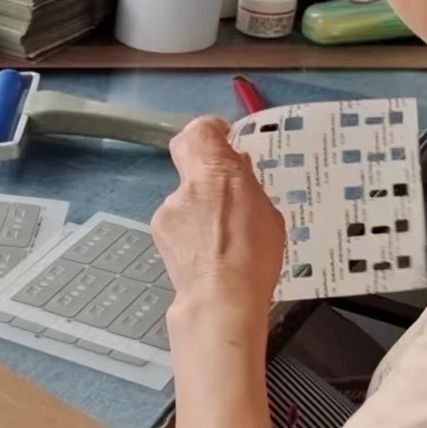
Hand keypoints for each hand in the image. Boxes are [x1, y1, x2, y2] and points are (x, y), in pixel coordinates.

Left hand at [151, 117, 284, 312]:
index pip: (202, 129)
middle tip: (223, 181)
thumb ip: (248, 185)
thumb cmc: (254, 259)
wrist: (221, 298)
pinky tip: (206, 248)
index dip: (212, 129)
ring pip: (184, 192)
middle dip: (203, 163)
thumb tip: (238, 167)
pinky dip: (189, 226)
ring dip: (199, 204)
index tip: (224, 137)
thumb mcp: (267, 214)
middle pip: (186, 154)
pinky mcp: (158, 230)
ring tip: (221, 233)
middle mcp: (189, 185)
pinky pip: (176, 218)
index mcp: (219, 172)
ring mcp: (169, 208)